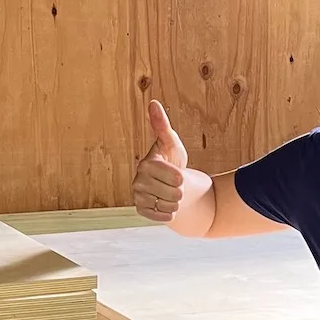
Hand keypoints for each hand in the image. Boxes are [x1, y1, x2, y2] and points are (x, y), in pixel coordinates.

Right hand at [133, 100, 187, 222]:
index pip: (175, 177)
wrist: (171, 185)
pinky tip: (167, 205)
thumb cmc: (172, 161)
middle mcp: (138, 181)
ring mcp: (138, 197)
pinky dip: (170, 213)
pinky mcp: (141, 211)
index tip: (179, 173)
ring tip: (171, 193)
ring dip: (176, 202)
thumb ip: (162, 125)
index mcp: (145, 164)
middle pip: (174, 193)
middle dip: (180, 190)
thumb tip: (153, 103)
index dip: (182, 177)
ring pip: (170, 206)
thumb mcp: (171, 143)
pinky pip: (163, 217)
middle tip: (174, 184)